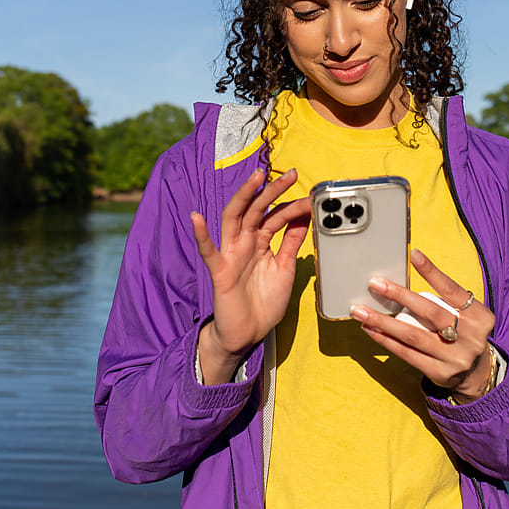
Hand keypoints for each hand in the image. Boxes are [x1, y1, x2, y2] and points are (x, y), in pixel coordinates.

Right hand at [192, 168, 310, 383]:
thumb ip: (291, 244)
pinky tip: (196, 218)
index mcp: (260, 242)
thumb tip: (304, 218)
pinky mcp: (220, 271)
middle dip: (272, 191)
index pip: (276, 217)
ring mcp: (231, 255)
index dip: (293, 206)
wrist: (248, 334)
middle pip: (257, 209)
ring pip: (234, 219)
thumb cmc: (264, 302)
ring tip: (255, 178)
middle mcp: (244, 243)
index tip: (312, 198)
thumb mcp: (284, 269)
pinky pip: (208, 251)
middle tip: (289, 174)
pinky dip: (201, 235)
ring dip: (244, 197)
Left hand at [350, 249, 496, 402]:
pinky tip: (370, 329)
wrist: (475, 371)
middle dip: (400, 296)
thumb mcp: (464, 314)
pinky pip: (406, 353)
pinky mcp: (440, 372)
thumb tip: (400, 283)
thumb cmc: (462, 332)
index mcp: (479, 316)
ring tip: (361, 310)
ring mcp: (455, 357)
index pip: (452, 290)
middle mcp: (470, 337)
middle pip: (430, 312)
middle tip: (375, 284)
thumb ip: (442, 300)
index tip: (414, 255)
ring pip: (413, 335)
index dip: (433, 272)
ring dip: (383, 321)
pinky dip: (385, 340)